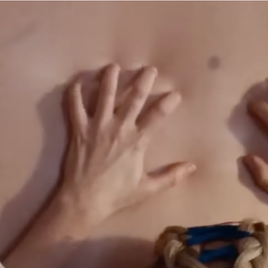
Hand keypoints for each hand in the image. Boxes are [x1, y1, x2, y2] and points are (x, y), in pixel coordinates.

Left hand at [54, 63, 194, 224]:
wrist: (84, 200)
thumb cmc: (116, 195)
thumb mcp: (147, 188)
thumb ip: (171, 176)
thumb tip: (192, 167)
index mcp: (136, 141)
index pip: (157, 116)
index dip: (167, 103)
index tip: (176, 93)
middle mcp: (118, 128)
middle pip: (134, 98)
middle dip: (143, 81)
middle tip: (149, 69)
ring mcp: (97, 126)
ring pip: (105, 95)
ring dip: (110, 78)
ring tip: (114, 67)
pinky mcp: (78, 129)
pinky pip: (74, 105)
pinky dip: (75, 91)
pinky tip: (78, 80)